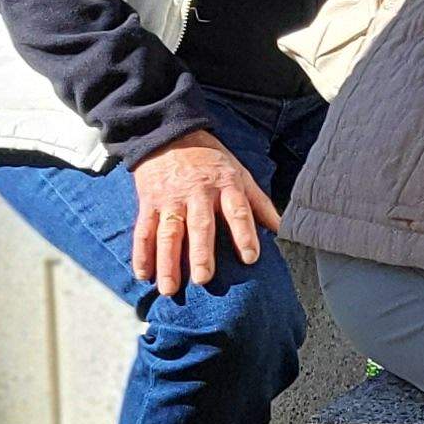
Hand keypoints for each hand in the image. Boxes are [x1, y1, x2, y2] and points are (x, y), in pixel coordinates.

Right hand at [130, 131, 276, 292]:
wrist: (170, 135)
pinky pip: (143, 230)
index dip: (244, 233)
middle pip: (199, 225)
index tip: (250, 257)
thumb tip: (282, 229)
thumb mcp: (240, 174)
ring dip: (167, 262)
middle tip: (204, 279)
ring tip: (169, 288)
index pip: (237, 211)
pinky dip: (141, 253)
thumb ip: (259, 203)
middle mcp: (197, 193)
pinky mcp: (148, 202)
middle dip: (201, 253)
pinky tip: (142, 274)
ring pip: (168, 233)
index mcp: (225, 185)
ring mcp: (170, 199)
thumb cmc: (212, 161)